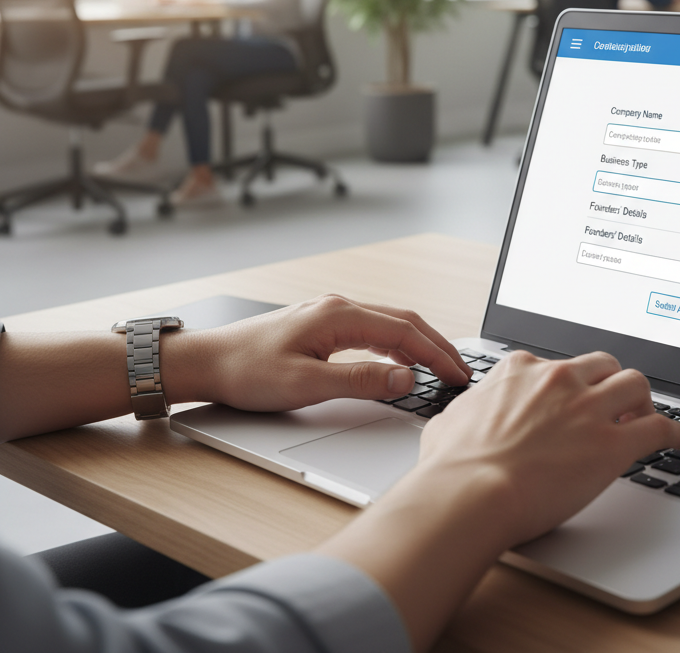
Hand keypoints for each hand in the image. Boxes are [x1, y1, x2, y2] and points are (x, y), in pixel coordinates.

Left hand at [173, 294, 471, 410]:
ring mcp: (331, 313)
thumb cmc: (246, 371)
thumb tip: (404, 379)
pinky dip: (397, 345)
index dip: (437, 354)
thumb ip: (359, 381)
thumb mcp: (305, 384)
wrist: (207, 362)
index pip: (405, 331)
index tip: (457, 375)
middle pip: (404, 321)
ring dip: (419, 344)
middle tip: (460, 372)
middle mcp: (340, 307)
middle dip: (437, 345)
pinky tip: (401, 362)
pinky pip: (373, 330)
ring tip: (440, 368)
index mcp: (340, 315)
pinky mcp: (323, 325)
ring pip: (390, 324)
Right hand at [320, 350, 679, 650]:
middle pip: (603, 364)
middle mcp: (557, 379)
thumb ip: (468, 410)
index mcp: (521, 369)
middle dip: (611, 382)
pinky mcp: (612, 444)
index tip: (573, 398)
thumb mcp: (451, 420)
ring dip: (643, 400)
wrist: (469, 493)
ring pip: (635, 384)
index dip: (569, 384)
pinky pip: (658, 428)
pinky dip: (675, 432)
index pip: (558, 365)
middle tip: (615, 403)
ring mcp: (587, 408)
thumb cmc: (453, 466)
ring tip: (646, 416)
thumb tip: (460, 418)